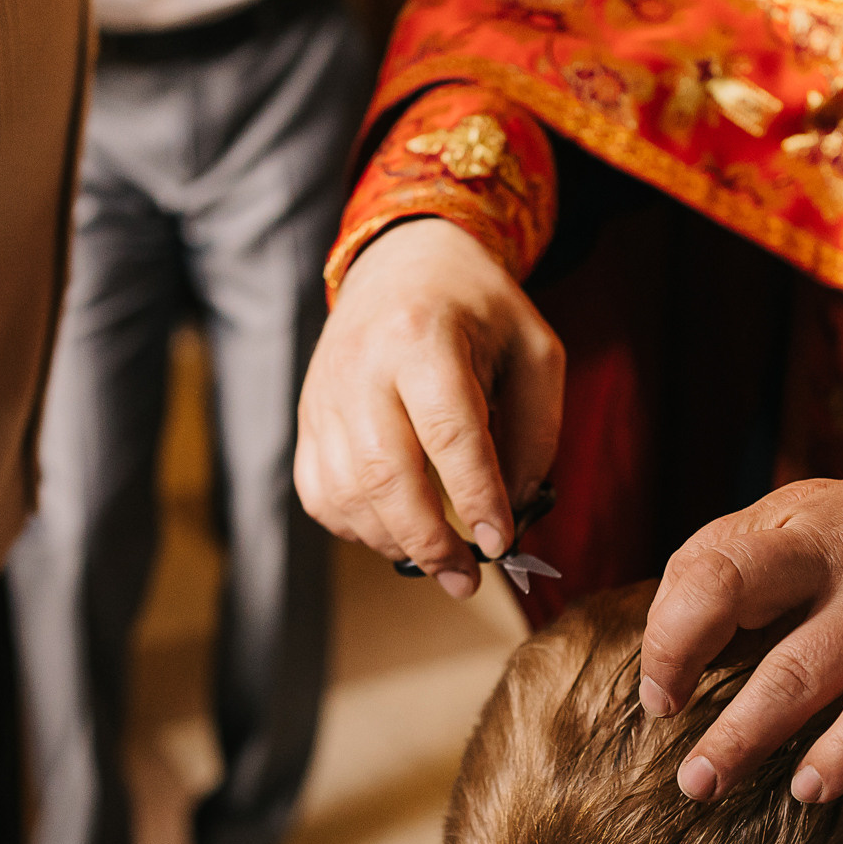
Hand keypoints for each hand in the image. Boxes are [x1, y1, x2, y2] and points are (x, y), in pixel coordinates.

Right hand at [296, 218, 563, 597]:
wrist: (400, 265)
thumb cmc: (478, 312)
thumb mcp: (534, 353)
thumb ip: (535, 433)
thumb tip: (512, 512)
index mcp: (424, 336)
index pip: (449, 431)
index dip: (475, 495)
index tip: (502, 542)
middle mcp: (362, 365)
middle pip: (387, 473)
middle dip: (431, 540)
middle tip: (468, 578)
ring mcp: (325, 394)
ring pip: (348, 492)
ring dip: (395, 542)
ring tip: (441, 559)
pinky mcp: (307, 418)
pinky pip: (320, 493)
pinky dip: (356, 528)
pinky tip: (396, 530)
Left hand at [640, 477, 842, 802]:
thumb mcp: (828, 531)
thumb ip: (760, 573)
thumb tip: (675, 649)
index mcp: (793, 519)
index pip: (700, 561)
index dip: (665, 628)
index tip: (658, 691)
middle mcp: (832, 548)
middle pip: (726, 587)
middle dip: (675, 658)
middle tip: (660, 725)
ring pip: (794, 669)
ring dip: (741, 736)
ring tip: (704, 784)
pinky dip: (840, 754)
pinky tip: (808, 790)